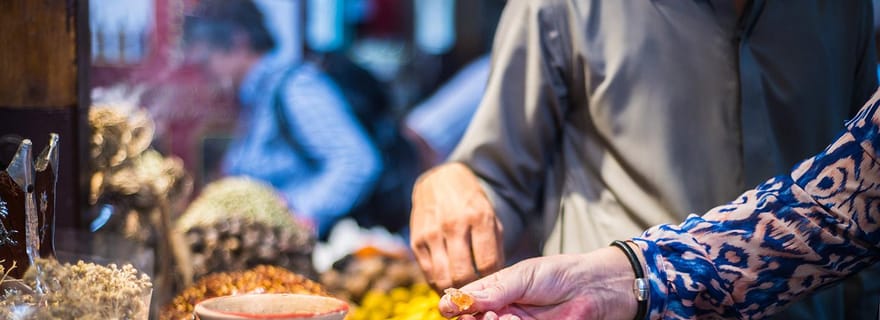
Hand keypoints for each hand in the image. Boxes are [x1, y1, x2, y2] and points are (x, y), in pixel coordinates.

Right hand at [410, 162, 504, 290]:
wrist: (440, 180)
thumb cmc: (470, 203)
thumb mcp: (490, 217)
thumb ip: (494, 247)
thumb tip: (494, 280)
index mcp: (478, 218)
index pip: (487, 264)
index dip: (492, 283)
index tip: (493, 288)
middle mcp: (454, 225)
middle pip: (463, 275)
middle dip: (472, 291)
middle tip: (477, 297)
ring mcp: (432, 233)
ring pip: (443, 278)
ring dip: (453, 292)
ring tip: (462, 295)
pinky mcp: (416, 240)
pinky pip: (428, 273)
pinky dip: (438, 284)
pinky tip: (448, 284)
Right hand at [438, 249, 637, 319]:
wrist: (594, 288)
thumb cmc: (559, 274)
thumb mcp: (523, 276)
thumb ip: (494, 290)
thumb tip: (462, 299)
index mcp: (496, 291)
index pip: (467, 300)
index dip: (454, 305)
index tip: (448, 307)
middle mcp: (501, 310)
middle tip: (476, 314)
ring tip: (498, 317)